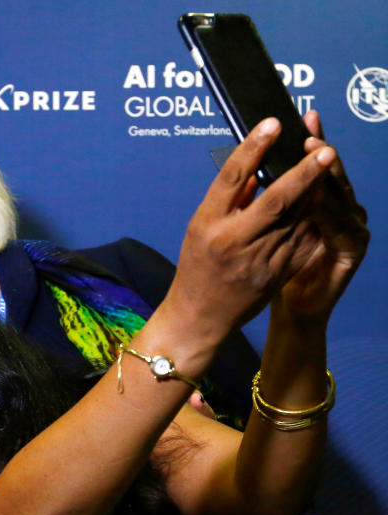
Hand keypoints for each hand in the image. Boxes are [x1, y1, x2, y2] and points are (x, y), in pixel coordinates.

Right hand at [166, 117, 342, 341]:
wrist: (200, 316)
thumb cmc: (197, 266)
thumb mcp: (199, 229)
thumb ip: (228, 201)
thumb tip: (255, 169)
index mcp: (208, 223)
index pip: (231, 178)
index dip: (252, 148)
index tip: (272, 123)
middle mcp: (233, 239)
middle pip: (275, 199)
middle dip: (304, 172)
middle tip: (325, 147)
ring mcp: (258, 258)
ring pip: (296, 219)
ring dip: (317, 191)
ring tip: (329, 164)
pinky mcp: (276, 273)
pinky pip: (301, 240)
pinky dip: (314, 219)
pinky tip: (327, 201)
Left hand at [272, 111, 368, 322]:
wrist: (287, 307)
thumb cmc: (267, 270)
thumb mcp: (262, 231)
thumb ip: (265, 203)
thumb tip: (250, 168)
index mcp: (318, 199)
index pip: (314, 163)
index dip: (307, 140)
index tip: (299, 116)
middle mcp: (339, 206)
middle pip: (331, 172)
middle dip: (319, 152)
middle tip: (308, 133)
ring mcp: (351, 225)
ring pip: (341, 194)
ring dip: (328, 176)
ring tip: (318, 155)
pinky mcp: (355, 247)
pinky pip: (344, 226)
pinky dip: (332, 211)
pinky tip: (321, 197)